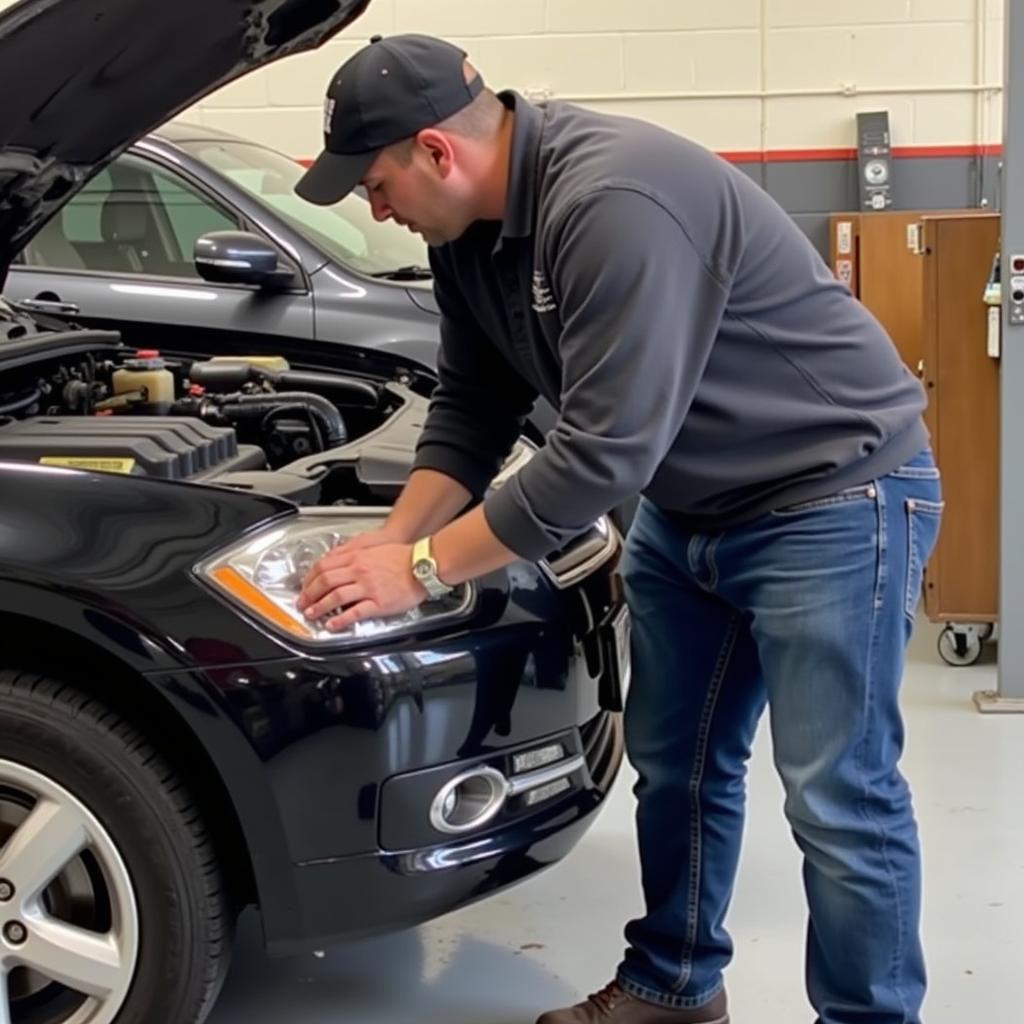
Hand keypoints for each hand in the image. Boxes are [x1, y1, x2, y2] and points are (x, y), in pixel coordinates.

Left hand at [297, 541, 426, 631]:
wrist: (424, 564)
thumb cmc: (403, 556)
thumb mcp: (373, 546)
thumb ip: (353, 551)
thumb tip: (335, 556)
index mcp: (357, 557)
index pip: (324, 566)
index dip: (310, 578)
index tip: (305, 586)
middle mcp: (359, 571)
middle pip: (325, 581)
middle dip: (309, 594)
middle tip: (302, 602)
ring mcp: (368, 587)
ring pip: (335, 597)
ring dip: (319, 607)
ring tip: (311, 614)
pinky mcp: (378, 603)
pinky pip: (354, 612)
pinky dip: (340, 619)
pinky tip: (332, 624)